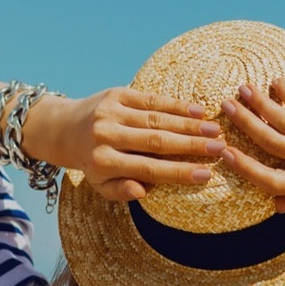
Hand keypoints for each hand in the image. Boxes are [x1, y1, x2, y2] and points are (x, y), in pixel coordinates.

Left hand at [25, 87, 225, 202]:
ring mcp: (111, 112)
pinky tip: (198, 110)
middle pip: (156, 141)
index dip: (179, 172)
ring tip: (215, 130)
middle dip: (191, 145)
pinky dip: (175, 105)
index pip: (148, 168)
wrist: (64, 128)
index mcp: (103, 162)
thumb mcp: (100, 185)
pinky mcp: (117, 94)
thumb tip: (143, 191)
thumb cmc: (91, 162)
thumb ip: (121, 191)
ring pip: (157, 118)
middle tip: (220, 149)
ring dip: (189, 124)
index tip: (207, 175)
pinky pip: (151, 99)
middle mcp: (106, 135)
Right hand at [220, 80, 284, 211]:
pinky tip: (274, 83)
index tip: (223, 153)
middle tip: (225, 109)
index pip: (273, 183)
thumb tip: (277, 209)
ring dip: (259, 105)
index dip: (246, 170)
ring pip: (284, 123)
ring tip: (243, 90)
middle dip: (245, 126)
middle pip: (274, 147)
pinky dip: (283, 92)